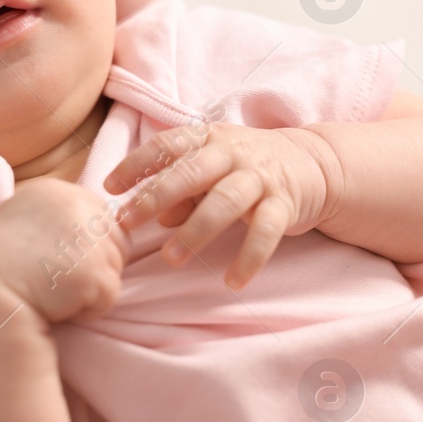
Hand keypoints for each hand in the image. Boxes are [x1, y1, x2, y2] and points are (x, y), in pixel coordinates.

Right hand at [0, 178, 129, 322]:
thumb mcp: (23, 220)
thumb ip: (59, 216)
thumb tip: (98, 222)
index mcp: (58, 192)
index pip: (103, 217)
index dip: (86, 246)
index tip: (55, 258)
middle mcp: (77, 207)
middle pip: (118, 242)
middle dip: (94, 265)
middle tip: (54, 276)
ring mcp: (87, 239)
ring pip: (114, 271)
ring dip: (89, 289)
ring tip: (52, 289)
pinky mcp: (94, 273)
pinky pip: (108, 299)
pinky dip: (86, 310)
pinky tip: (56, 303)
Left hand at [104, 123, 341, 289]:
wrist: (313, 163)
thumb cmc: (246, 168)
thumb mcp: (211, 170)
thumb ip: (182, 191)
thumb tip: (158, 219)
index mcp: (208, 140)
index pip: (167, 145)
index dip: (137, 164)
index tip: (109, 188)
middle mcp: (233, 154)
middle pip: (191, 172)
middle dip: (156, 196)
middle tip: (127, 223)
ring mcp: (260, 177)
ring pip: (225, 201)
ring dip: (196, 230)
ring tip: (171, 258)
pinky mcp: (285, 203)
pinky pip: (266, 232)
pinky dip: (250, 257)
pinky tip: (234, 281)